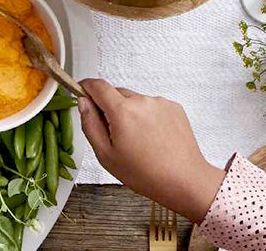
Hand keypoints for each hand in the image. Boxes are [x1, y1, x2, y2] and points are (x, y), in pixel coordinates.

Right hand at [77, 78, 224, 221]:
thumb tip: (83, 102)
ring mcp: (160, 103)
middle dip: (110, 107)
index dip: (86, 87)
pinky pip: (152, 106)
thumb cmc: (145, 173)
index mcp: (122, 111)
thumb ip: (90, 124)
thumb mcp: (106, 155)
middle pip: (117, 93)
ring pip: (135, 101)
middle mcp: (142, 101)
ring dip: (130, 113)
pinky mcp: (174, 108)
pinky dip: (147, 117)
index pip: (98, 86)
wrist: (183, 180)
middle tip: (113, 134)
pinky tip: (152, 139)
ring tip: (138, 141)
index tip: (82, 92)